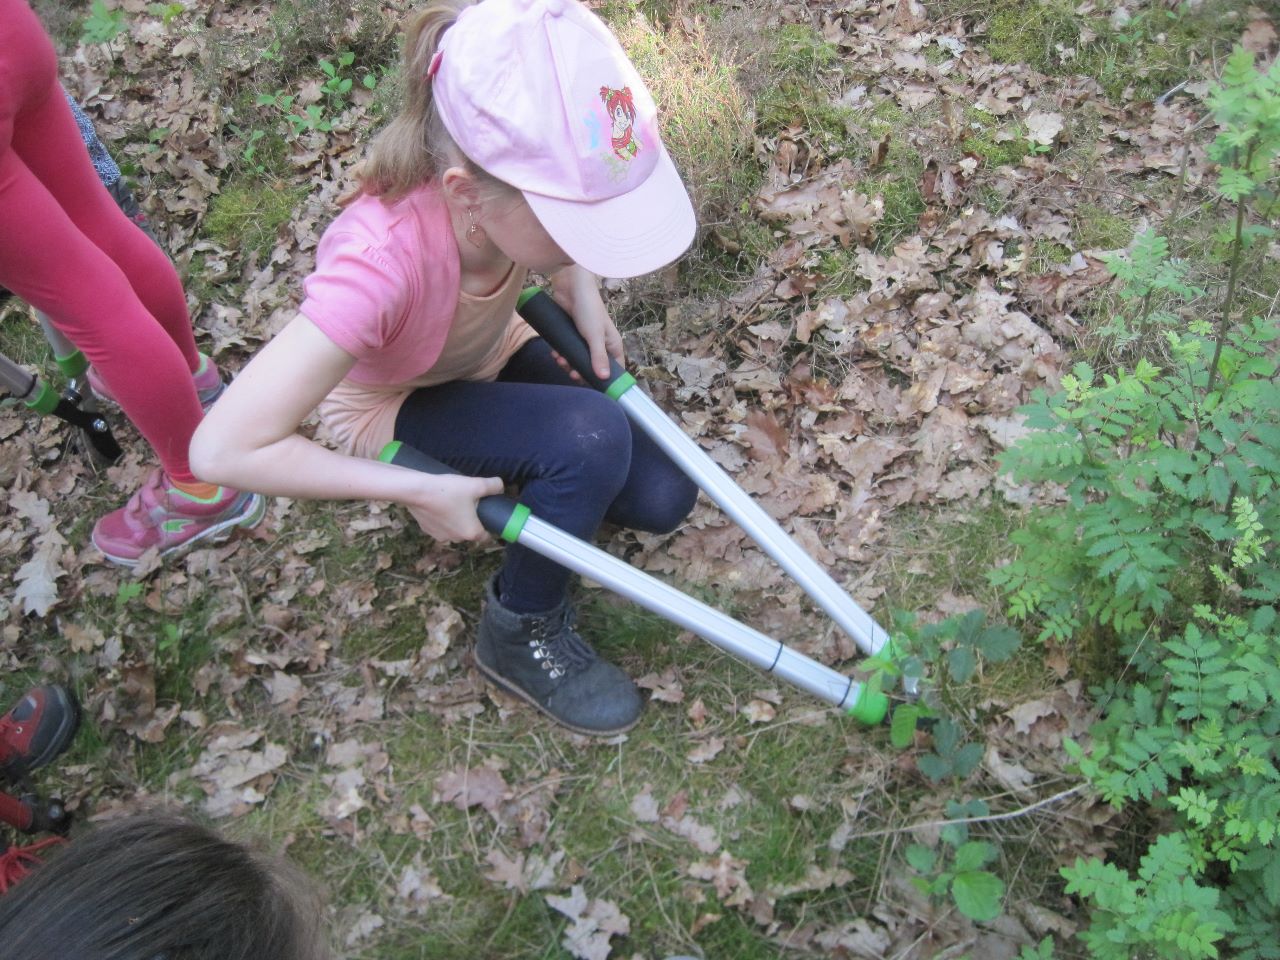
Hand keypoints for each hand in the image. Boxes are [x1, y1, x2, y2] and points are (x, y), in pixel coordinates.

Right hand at [403, 473, 504, 541]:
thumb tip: (500, 487)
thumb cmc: (448, 490)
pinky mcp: (426, 530)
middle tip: (470, 502)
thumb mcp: (475, 484)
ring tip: (454, 501)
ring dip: (456, 519)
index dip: (489, 526)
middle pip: (470, 531)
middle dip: (472, 519)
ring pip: (454, 529)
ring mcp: (440, 536)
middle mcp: (456, 539)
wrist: (416, 491)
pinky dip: (442, 518)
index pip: (487, 537)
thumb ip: (493, 486)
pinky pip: (440, 526)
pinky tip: (439, 504)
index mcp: (471, 532)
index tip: (488, 515)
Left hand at [548, 265, 623, 380]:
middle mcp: (600, 345)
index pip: (614, 369)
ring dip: (568, 363)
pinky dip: (561, 354)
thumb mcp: (595, 335)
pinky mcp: (571, 335)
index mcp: (612, 345)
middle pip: (593, 368)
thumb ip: (598, 357)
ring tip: (559, 360)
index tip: (594, 387)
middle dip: (581, 372)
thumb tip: (603, 378)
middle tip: (571, 373)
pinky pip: (567, 351)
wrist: (571, 286)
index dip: (606, 380)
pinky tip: (554, 353)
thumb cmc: (589, 309)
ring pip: (578, 360)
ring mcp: (585, 341)